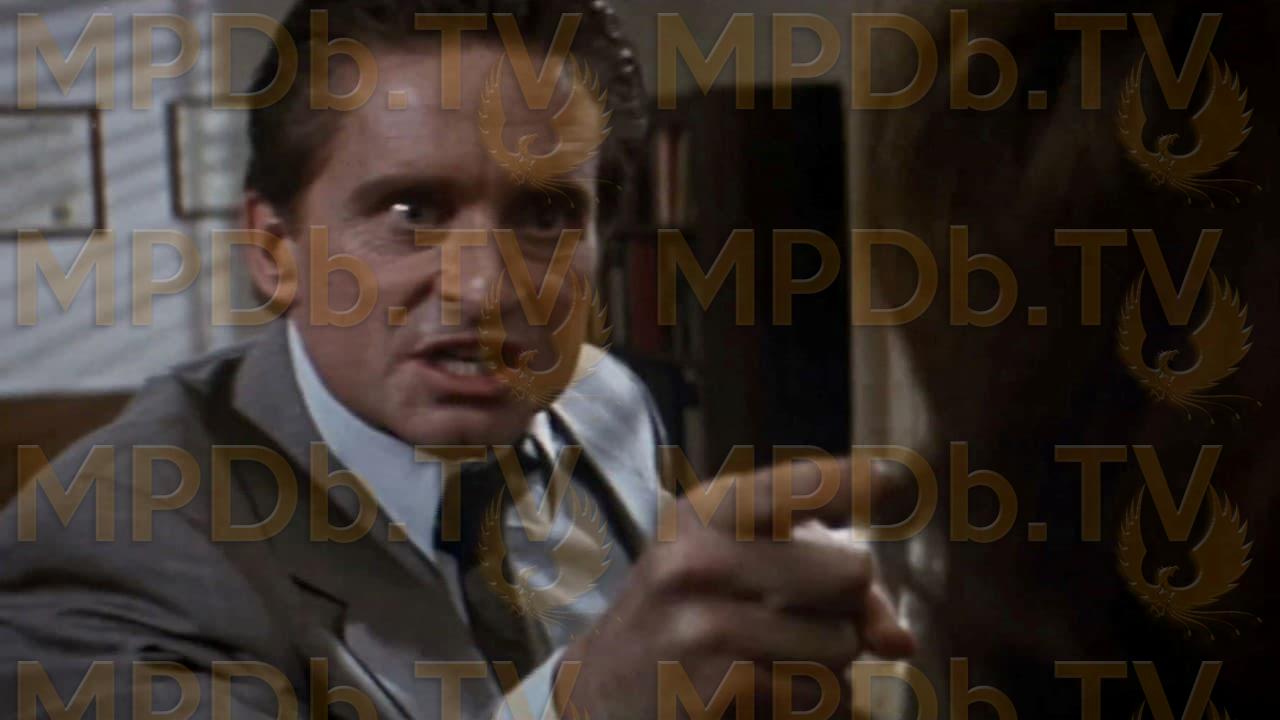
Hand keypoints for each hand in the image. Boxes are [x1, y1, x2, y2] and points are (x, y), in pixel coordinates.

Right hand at [557, 456, 915, 717]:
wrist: (600, 693)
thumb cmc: (688, 619)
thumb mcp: (737, 573)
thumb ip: (829, 587)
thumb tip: (901, 640)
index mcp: (706, 510)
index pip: (801, 485)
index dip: (856, 481)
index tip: (894, 475)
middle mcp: (700, 556)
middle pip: (853, 572)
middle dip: (843, 605)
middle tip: (790, 615)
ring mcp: (706, 624)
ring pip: (844, 644)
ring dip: (825, 663)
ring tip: (763, 658)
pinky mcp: (722, 686)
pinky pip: (821, 696)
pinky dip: (806, 703)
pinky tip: (757, 695)